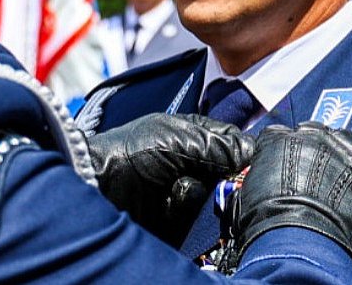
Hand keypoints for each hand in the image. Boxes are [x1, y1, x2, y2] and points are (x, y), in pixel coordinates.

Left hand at [88, 113, 253, 243]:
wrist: (99, 186)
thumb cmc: (134, 152)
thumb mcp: (179, 139)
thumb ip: (219, 146)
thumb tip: (252, 152)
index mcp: (193, 134)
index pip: (232, 141)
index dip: (243, 150)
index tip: (249, 160)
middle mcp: (193, 161)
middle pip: (230, 174)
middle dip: (222, 177)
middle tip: (208, 175)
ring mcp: (186, 190)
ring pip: (216, 196)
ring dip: (197, 193)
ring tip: (175, 188)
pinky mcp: (179, 217)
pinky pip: (198, 217)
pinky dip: (183, 209)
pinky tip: (166, 203)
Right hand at [229, 122, 351, 271]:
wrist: (297, 238)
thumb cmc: (266, 219)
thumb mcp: (248, 193)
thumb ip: (257, 178)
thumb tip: (258, 187)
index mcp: (277, 139)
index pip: (277, 134)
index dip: (279, 150)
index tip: (281, 163)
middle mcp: (311, 136)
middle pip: (315, 131)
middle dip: (313, 147)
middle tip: (312, 170)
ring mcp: (342, 150)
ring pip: (346, 140)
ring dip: (342, 154)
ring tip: (339, 175)